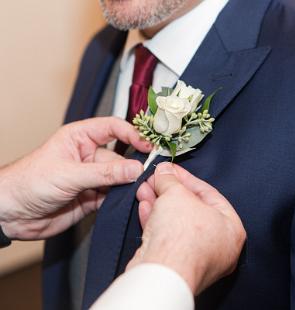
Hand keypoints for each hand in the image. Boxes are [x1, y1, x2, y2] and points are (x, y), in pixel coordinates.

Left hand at [0, 117, 151, 239]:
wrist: (11, 213)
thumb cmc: (29, 182)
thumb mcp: (69, 173)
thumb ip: (104, 173)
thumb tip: (134, 168)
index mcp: (80, 138)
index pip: (112, 128)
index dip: (132, 134)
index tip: (147, 145)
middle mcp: (88, 156)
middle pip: (120, 157)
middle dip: (133, 166)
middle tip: (147, 174)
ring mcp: (91, 177)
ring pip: (119, 178)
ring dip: (129, 184)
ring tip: (141, 189)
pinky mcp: (92, 197)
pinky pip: (113, 195)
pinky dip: (122, 198)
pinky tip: (129, 200)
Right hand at [128, 163, 245, 294]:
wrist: (161, 273)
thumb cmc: (181, 235)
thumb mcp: (176, 194)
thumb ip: (170, 179)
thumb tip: (164, 171)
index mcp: (230, 228)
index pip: (208, 193)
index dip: (186, 177)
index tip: (171, 169)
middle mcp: (216, 245)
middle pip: (190, 208)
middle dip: (168, 190)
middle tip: (156, 178)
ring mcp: (195, 256)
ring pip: (175, 221)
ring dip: (158, 203)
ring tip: (145, 188)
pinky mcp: (175, 263)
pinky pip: (166, 235)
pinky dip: (155, 219)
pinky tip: (144, 206)